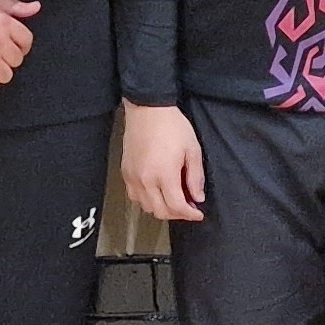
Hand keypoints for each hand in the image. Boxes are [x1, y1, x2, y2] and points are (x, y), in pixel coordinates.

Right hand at [121, 102, 206, 222]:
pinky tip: (156, 192)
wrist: (148, 109)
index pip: (177, 206)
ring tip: (173, 199)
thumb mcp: (192, 149)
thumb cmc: (171, 126)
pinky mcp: (126, 172)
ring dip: (161, 208)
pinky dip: (147, 200)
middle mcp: (146, 180)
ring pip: (146, 207)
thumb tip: (197, 197)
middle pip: (160, 212)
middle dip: (177, 214)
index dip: (190, 214)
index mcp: (164, 174)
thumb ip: (195, 177)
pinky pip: (135, 196)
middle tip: (188, 207)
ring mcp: (133, 177)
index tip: (198, 213)